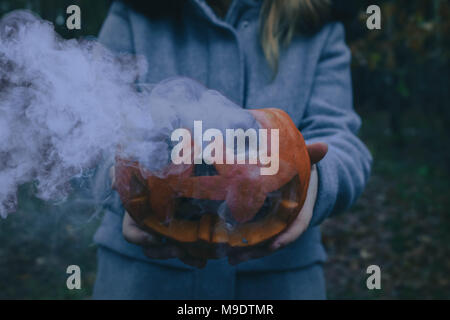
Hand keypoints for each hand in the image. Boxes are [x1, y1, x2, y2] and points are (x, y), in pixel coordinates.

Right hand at [111, 166, 206, 267]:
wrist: (180, 166)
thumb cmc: (153, 167)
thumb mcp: (136, 167)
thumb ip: (120, 172)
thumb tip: (113, 184)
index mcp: (138, 216)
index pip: (131, 234)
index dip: (140, 238)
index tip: (155, 238)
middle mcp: (153, 226)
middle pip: (153, 248)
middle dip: (164, 252)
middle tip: (178, 250)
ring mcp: (171, 230)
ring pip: (173, 250)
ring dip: (183, 256)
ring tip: (196, 258)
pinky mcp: (188, 229)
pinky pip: (190, 247)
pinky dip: (196, 256)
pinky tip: (204, 260)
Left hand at [227, 142, 326, 265]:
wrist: (300, 176)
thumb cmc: (302, 168)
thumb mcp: (306, 162)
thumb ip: (311, 156)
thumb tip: (324, 146)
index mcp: (302, 209)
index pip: (297, 226)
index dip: (287, 236)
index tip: (275, 245)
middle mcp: (288, 221)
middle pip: (275, 240)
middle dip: (258, 250)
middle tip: (237, 257)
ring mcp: (276, 225)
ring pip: (263, 242)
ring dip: (247, 252)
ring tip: (229, 259)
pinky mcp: (263, 224)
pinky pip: (254, 237)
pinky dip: (242, 244)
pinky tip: (225, 250)